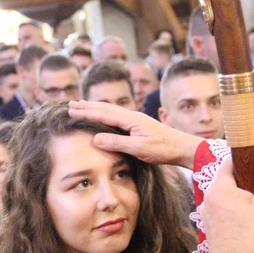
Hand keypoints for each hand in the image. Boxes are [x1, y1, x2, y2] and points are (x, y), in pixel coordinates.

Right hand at [68, 100, 203, 168]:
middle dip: (87, 106)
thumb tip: (95, 138)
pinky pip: (117, 116)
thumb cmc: (162, 149)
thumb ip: (117, 142)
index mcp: (130, 120)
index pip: (103, 114)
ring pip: (111, 110)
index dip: (86, 112)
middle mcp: (132, 116)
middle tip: (71, 103)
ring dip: (96, 108)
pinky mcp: (139, 125)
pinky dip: (106, 113)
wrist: (182, 147)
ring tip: (83, 105)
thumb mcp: (138, 148)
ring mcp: (136, 120)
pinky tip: (104, 116)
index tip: (71, 110)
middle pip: (105, 108)